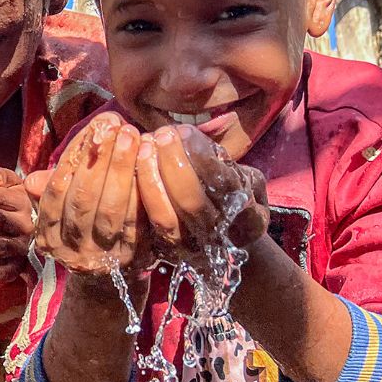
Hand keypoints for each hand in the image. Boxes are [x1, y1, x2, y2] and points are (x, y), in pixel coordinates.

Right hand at [25, 113, 146, 278]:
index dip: (74, 156)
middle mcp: (70, 250)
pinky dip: (142, 190)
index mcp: (47, 236)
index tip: (93, 127)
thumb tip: (6, 177)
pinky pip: (136, 221)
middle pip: (83, 198)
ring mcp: (101, 257)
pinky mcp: (131, 259)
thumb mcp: (56, 213)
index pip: (56, 190)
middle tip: (114, 125)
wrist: (107, 281)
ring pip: (109, 209)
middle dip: (99, 157)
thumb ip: (44, 189)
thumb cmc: (81, 231)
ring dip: (121, 168)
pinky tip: (148, 163)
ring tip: (132, 136)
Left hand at [136, 124, 268, 256]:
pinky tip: (131, 166)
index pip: (224, 184)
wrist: (223, 237)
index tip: (185, 131)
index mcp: (250, 219)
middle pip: (192, 201)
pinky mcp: (164, 250)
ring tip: (144, 146)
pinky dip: (136, 193)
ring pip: (165, 216)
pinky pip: (145, 225)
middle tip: (161, 134)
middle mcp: (219, 236)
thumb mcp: (244, 176)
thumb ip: (224, 162)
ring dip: (150, 177)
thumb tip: (187, 136)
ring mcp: (190, 247)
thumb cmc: (231, 195)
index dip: (202, 156)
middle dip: (174, 163)